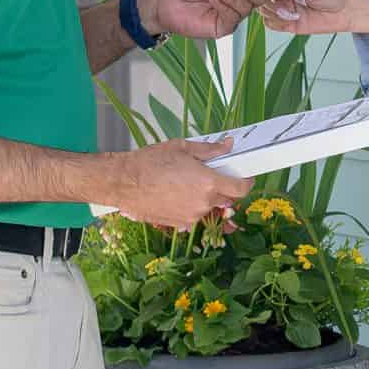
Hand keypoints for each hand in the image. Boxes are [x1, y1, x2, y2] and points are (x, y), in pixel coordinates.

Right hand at [94, 138, 252, 229]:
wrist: (122, 182)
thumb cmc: (149, 162)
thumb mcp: (182, 148)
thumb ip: (210, 150)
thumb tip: (228, 145)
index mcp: (208, 183)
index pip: (241, 189)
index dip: (247, 182)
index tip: (245, 177)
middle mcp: (203, 203)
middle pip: (226, 199)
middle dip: (224, 188)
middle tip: (211, 175)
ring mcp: (191, 216)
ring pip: (208, 207)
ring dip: (205, 197)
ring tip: (186, 183)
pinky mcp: (178, 224)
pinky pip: (193, 215)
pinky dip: (190, 206)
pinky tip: (176, 194)